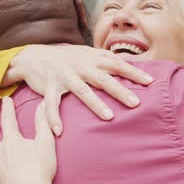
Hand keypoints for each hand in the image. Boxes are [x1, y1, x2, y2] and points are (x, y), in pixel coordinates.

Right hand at [4, 44, 153, 135]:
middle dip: (120, 91)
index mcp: (91, 59)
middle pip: (103, 79)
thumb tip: (128, 62)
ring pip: (82, 91)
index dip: (133, 72)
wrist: (34, 56)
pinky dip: (53, 117)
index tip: (150, 82)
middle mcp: (80, 66)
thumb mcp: (86, 53)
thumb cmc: (66, 57)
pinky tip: (58, 131)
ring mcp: (64, 76)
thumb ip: (105, 58)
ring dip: (95, 104)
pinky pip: (51, 104)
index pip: (116, 64)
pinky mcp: (48, 87)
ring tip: (109, 117)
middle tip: (136, 103)